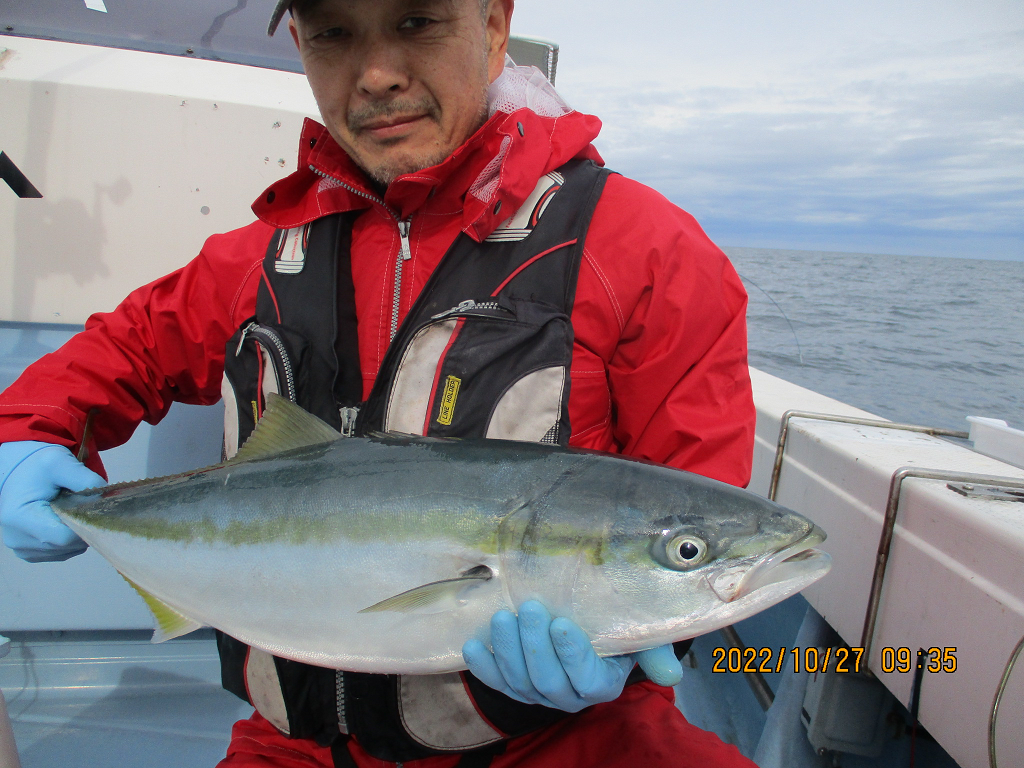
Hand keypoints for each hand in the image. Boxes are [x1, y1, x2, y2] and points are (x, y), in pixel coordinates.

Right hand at [0, 441, 104, 561]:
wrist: (18, 470)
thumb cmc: (37, 466)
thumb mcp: (60, 462)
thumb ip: (85, 478)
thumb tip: (106, 498)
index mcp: (20, 518)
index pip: (64, 537)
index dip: (85, 525)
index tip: (91, 508)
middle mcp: (17, 538)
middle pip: (65, 547)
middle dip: (82, 527)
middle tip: (83, 507)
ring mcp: (21, 548)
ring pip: (65, 552)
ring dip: (76, 535)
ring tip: (70, 511)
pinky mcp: (28, 552)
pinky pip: (59, 553)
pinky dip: (68, 541)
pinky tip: (64, 521)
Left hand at [462, 600, 682, 712]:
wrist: (584, 625)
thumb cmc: (613, 626)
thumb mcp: (639, 634)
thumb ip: (654, 651)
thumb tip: (672, 674)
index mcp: (601, 684)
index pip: (586, 678)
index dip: (572, 653)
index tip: (561, 622)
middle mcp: (569, 696)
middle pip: (547, 680)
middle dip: (535, 644)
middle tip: (529, 608)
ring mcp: (538, 693)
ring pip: (519, 681)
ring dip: (508, 649)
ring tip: (502, 617)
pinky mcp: (513, 686)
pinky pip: (495, 682)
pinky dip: (482, 666)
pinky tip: (472, 644)